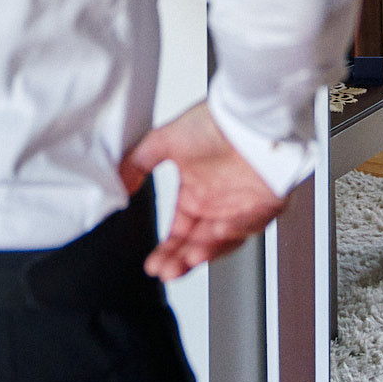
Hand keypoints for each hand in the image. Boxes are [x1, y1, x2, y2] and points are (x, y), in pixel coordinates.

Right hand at [119, 101, 285, 281]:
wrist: (245, 110)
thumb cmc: (212, 120)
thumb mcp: (164, 140)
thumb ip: (137, 163)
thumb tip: (116, 184)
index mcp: (195, 194)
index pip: (179, 234)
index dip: (166, 252)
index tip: (152, 266)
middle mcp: (218, 204)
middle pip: (197, 245)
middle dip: (180, 260)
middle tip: (166, 271)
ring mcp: (241, 207)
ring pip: (223, 242)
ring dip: (205, 252)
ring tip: (188, 260)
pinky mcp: (266, 203)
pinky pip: (250, 225)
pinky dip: (234, 230)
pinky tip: (217, 231)